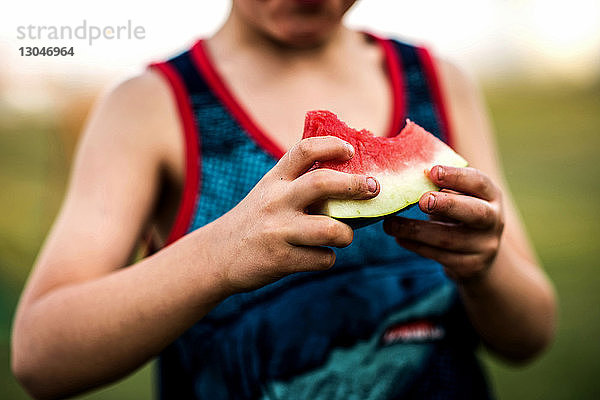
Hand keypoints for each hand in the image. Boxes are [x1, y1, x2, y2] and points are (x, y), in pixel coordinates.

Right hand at [208, 136, 378, 293]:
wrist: (217, 255)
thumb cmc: (256, 220)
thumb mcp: (269, 192)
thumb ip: (299, 182)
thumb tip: (352, 178)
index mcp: (275, 180)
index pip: (304, 150)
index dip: (332, 145)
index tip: (350, 151)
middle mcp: (276, 201)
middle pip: (323, 183)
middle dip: (355, 185)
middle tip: (373, 189)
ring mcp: (278, 231)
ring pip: (331, 230)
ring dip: (346, 234)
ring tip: (344, 235)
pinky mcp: (281, 259)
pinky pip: (322, 259)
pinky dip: (327, 258)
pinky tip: (318, 255)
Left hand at [383, 166, 503, 282]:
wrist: (478, 252)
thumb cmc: (460, 213)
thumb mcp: (459, 196)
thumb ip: (443, 186)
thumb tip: (413, 174)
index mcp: (491, 196)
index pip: (479, 182)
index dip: (456, 176)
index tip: (432, 171)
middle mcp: (494, 220)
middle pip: (475, 213)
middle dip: (447, 205)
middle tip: (423, 201)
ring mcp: (484, 246)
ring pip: (449, 239)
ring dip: (416, 230)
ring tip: (390, 224)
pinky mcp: (470, 266)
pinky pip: (440, 256)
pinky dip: (417, 246)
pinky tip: (399, 238)